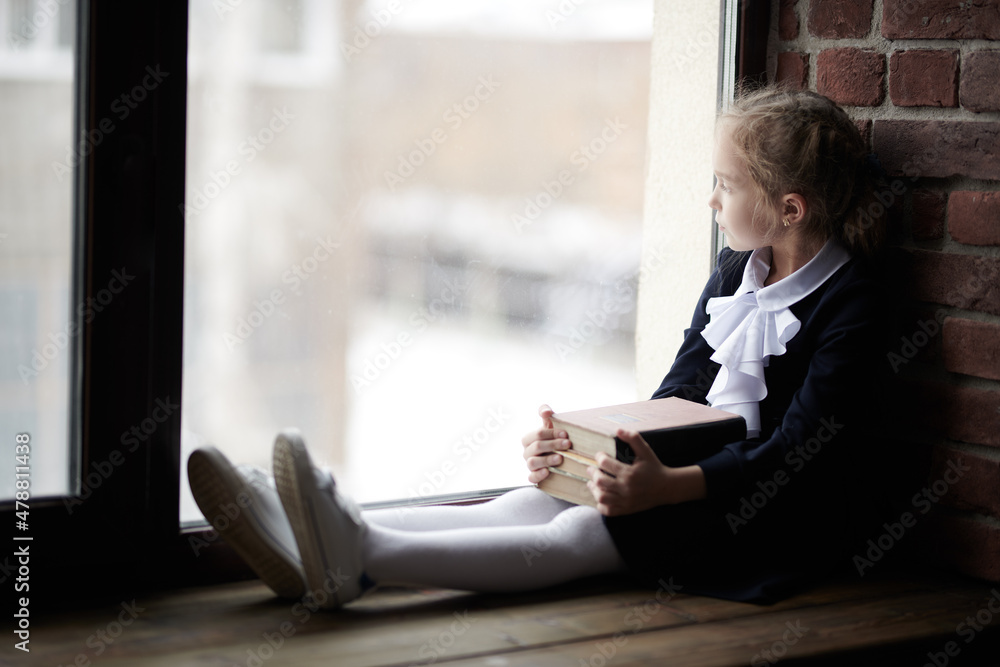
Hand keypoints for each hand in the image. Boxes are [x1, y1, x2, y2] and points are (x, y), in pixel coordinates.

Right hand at [521, 404, 570, 484]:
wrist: (559, 460)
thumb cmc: (553, 440)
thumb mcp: (550, 427)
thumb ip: (547, 416)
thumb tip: (546, 412)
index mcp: (528, 439)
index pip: (538, 434)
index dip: (552, 433)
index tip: (566, 434)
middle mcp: (527, 452)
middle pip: (537, 447)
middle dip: (553, 444)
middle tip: (567, 444)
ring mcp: (530, 465)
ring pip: (532, 462)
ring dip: (547, 460)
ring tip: (560, 459)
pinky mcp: (534, 477)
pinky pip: (532, 478)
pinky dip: (538, 475)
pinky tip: (548, 472)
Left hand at [587, 429, 705, 515]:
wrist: (667, 488)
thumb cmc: (654, 467)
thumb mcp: (646, 451)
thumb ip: (633, 438)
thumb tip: (618, 430)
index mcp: (630, 473)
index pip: (605, 464)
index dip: (599, 457)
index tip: (600, 455)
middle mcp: (626, 488)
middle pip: (600, 481)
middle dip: (593, 472)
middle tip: (591, 469)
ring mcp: (626, 501)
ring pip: (601, 497)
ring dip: (594, 489)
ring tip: (592, 483)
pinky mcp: (627, 509)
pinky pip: (608, 511)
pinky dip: (601, 504)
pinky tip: (601, 496)